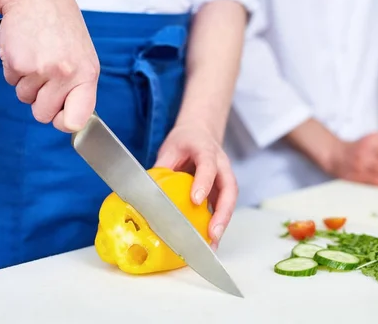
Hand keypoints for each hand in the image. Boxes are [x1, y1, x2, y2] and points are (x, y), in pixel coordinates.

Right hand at [0, 0, 99, 132]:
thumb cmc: (60, 29)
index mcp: (87, 75)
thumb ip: (78, 88)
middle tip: (44, 75)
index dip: (63, 123)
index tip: (59, 116)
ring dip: (26, 82)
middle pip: (43, 115)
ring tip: (36, 57)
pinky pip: (10, 82)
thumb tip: (70, 121)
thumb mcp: (82, 57)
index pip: (76, 120)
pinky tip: (24, 50)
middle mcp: (67, 74)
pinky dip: (13, 69)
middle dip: (39, 100)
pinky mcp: (18, 63)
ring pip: (24, 98)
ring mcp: (42, 69)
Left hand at [154, 123, 237, 249]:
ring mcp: (225, 178)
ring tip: (212, 244)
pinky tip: (209, 241)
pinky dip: (218, 224)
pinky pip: (223, 208)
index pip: (208, 165)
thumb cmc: (186, 141)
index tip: (196, 200)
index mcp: (206, 149)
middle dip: (222, 213)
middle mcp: (222, 164)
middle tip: (213, 233)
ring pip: (230, 201)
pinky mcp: (223, 190)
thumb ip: (163, 167)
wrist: (201, 132)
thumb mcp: (170, 148)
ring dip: (222, 223)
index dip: (204, 182)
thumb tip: (147, 190)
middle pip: (229, 189)